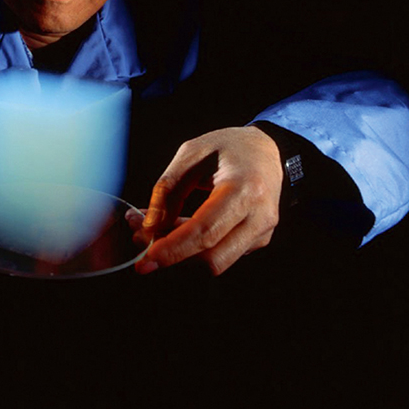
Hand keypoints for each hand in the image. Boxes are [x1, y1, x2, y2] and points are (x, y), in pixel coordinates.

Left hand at [133, 126, 282, 275]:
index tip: (146, 258)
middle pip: (212, 257)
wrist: (269, 150)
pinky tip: (174, 228)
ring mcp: (262, 232)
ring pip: (216, 261)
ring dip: (180, 253)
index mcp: (245, 188)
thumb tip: (150, 226)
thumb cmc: (230, 146)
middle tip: (140, 239)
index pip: (206, 231)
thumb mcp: (192, 152)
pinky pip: (221, 253)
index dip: (174, 248)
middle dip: (173, 256)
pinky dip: (194, 247)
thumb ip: (168, 187)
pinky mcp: (257, 241)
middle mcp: (260, 216)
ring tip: (152, 230)